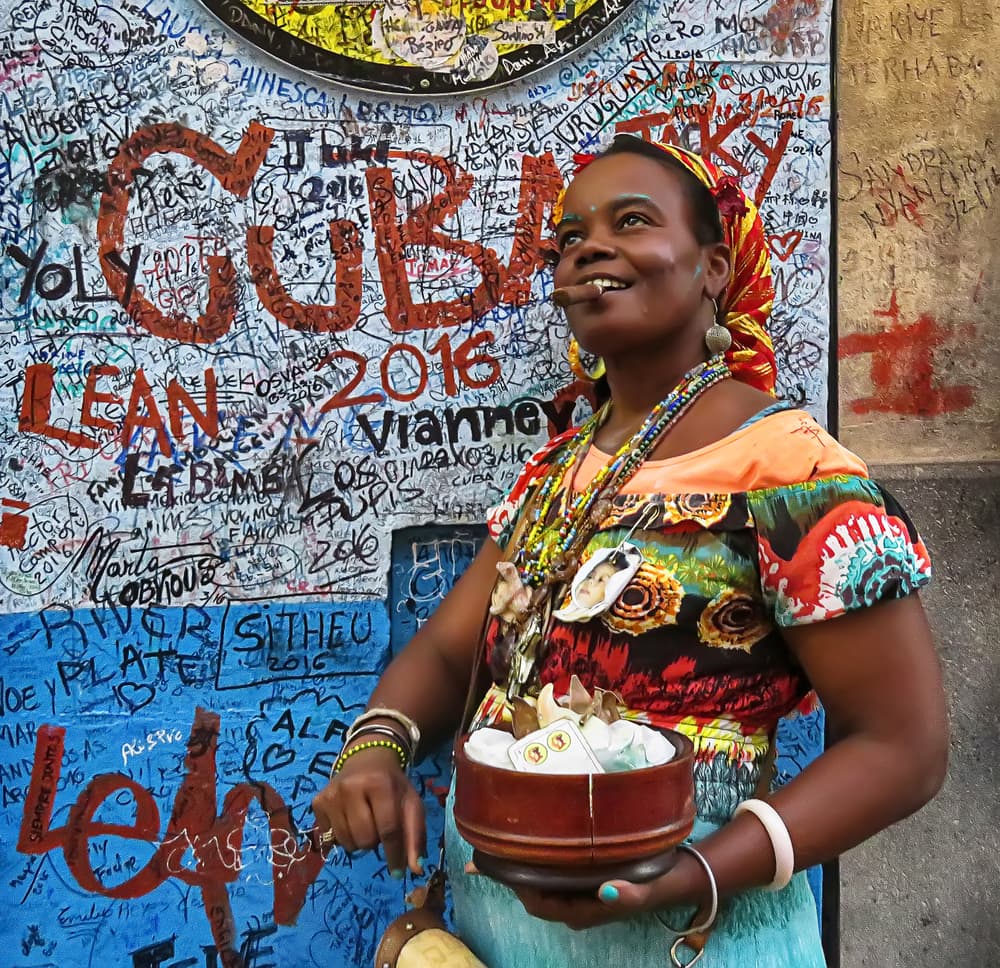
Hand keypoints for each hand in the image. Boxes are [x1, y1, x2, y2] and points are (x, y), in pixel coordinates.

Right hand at [312, 746, 425, 876]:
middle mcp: (351, 787)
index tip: (398, 871)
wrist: (367, 758)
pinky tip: (348, 818)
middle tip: (378, 824)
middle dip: (375, 841)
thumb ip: (415, 836)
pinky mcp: (318, 801)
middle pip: (365, 839)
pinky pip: (329, 837)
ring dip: (358, 840)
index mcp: (380, 784)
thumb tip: (415, 870)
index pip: (388, 829)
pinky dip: (342, 835)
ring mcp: (331, 794)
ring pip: (346, 842)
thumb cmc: (392, 784)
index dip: (394, 854)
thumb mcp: (410, 803)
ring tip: (364, 821)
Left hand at [464, 853, 708, 931]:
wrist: (677, 878)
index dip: (514, 884)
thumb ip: (626, 894)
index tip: (496, 859)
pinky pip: (553, 869)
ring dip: (522, 862)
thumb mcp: (644, 891)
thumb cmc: (657, 885)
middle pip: (531, 891)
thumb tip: (606, 889)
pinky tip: (532, 834)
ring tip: (502, 835)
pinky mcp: (583, 877)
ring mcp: (578, 891)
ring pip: (541, 879)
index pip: (535, 902)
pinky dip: (538, 855)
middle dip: (511, 871)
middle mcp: (574, 903)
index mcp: (580, 911)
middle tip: (489, 842)